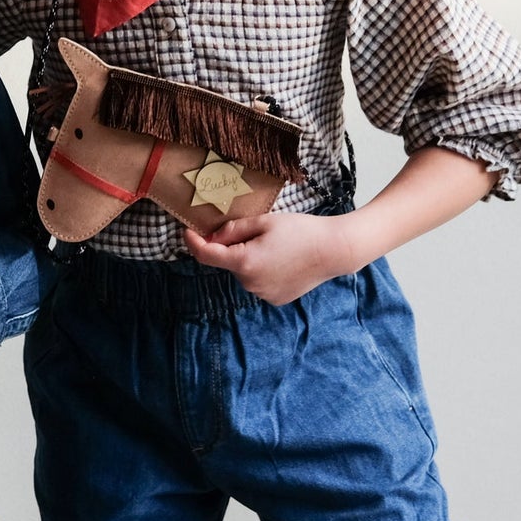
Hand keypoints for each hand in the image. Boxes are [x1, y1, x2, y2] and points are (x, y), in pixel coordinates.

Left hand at [183, 211, 357, 305]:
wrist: (334, 250)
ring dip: (249, 259)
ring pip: (244, 272)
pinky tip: (284, 260)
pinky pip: (259, 282)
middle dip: (234, 247)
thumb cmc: (300, 230)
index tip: (186, 231)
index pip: (206, 255)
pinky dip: (263, 270)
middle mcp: (250, 283)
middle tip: (258, 231)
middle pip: (229, 262)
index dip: (192, 242)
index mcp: (244, 262)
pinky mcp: (275, 299)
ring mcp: (263, 294)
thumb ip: (232, 230)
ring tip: (278, 245)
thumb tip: (211, 238)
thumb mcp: (263, 221)